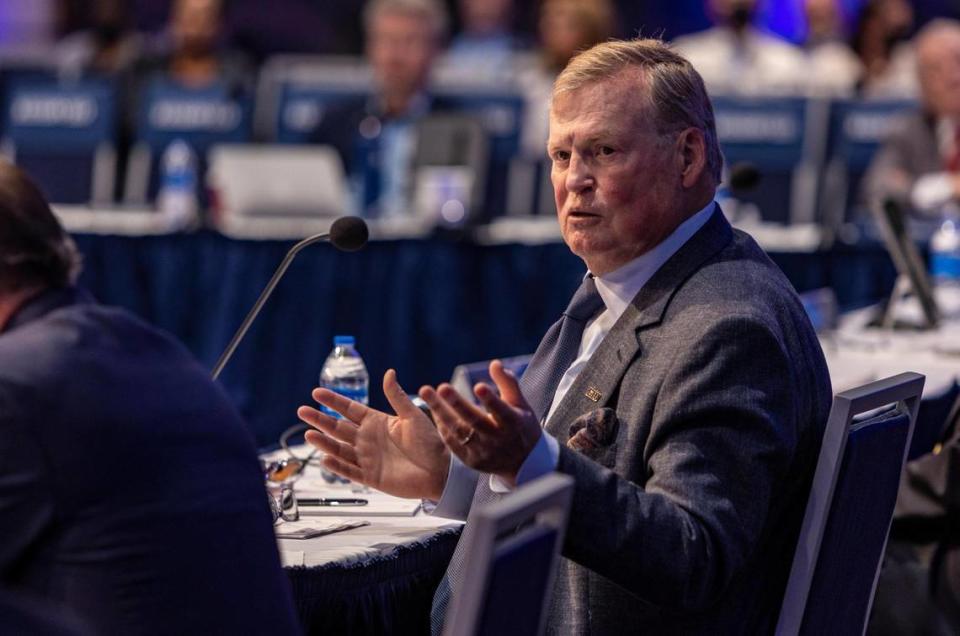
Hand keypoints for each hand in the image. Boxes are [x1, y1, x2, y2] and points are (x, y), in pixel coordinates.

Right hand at [297, 369, 448, 499]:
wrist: (440, 471)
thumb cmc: (430, 443)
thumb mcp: (412, 416)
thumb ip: (397, 396)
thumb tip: (389, 372)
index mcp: (377, 422)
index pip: (350, 409)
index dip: (333, 401)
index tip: (316, 392)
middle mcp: (368, 439)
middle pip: (338, 428)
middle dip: (320, 419)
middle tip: (302, 411)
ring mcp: (368, 458)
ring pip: (340, 449)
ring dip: (324, 442)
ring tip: (309, 434)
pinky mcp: (371, 477)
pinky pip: (350, 471)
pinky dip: (337, 466)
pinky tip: (325, 458)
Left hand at [419, 360, 541, 484]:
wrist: (523, 463)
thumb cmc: (521, 426)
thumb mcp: (521, 405)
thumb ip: (508, 383)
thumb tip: (494, 364)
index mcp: (513, 423)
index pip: (501, 411)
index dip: (490, 399)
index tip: (479, 386)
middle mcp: (498, 439)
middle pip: (475, 421)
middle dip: (458, 404)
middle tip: (443, 387)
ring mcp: (484, 452)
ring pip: (459, 432)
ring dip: (441, 412)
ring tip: (426, 392)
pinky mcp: (472, 461)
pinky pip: (453, 443)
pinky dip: (443, 426)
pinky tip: (434, 410)